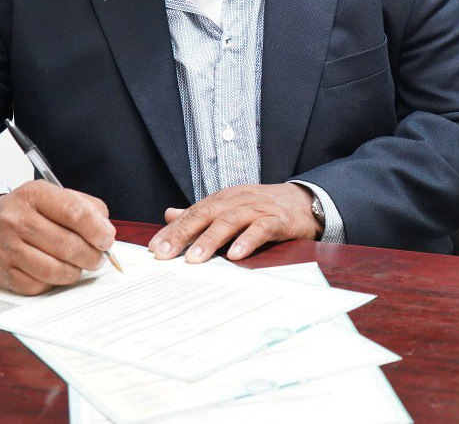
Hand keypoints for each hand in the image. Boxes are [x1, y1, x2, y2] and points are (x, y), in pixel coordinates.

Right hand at [0, 180, 115, 294]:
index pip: (74, 213)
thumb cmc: (28, 212)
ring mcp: (6, 247)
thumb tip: (105, 231)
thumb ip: (86, 208)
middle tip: (98, 258)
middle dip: (91, 255)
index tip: (107, 239)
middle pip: (66, 245)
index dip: (96, 230)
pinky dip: (54, 282)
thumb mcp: (54, 196)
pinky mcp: (1, 272)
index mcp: (33, 194)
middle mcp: (15, 219)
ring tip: (80, 266)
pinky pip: (38, 285)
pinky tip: (56, 273)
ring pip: (54, 270)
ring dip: (75, 272)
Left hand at [148, 183, 320, 262]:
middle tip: (165, 254)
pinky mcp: (277, 219)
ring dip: (210, 240)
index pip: (193, 213)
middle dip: (183, 234)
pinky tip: (235, 255)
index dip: (173, 230)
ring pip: (230, 221)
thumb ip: (200, 212)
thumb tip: (170, 214)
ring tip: (194, 259)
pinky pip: (260, 229)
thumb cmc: (263, 207)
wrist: (304, 201)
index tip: (154, 248)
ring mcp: (257, 208)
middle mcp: (237, 201)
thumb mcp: (230, 206)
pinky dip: (247, 241)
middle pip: (205, 215)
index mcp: (223, 199)